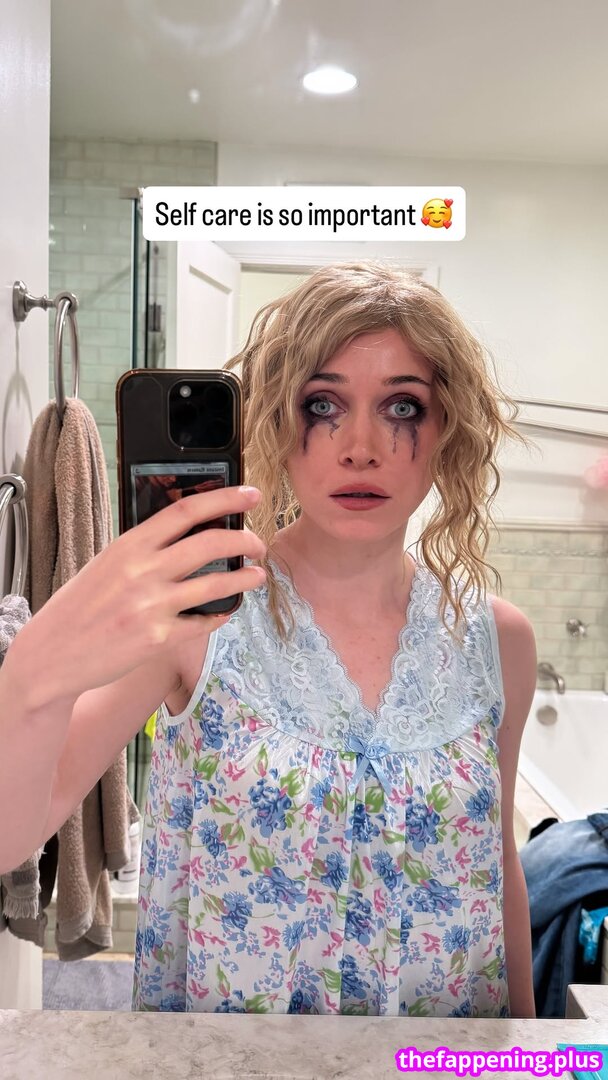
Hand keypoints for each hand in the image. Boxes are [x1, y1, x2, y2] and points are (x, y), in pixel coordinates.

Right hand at [12, 486, 265, 706]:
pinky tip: (226, 610)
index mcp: (130, 545)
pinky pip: (203, 622)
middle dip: (245, 540)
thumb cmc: (80, 607)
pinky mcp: (159, 638)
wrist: (53, 653)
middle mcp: (144, 571)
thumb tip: (187, 535)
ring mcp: (153, 606)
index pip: (186, 511)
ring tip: (257, 575)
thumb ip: (144, 550)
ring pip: (217, 583)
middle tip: (258, 543)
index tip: (250, 495)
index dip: (224, 499)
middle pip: (211, 543)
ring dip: (245, 578)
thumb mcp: (107, 564)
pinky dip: (220, 614)